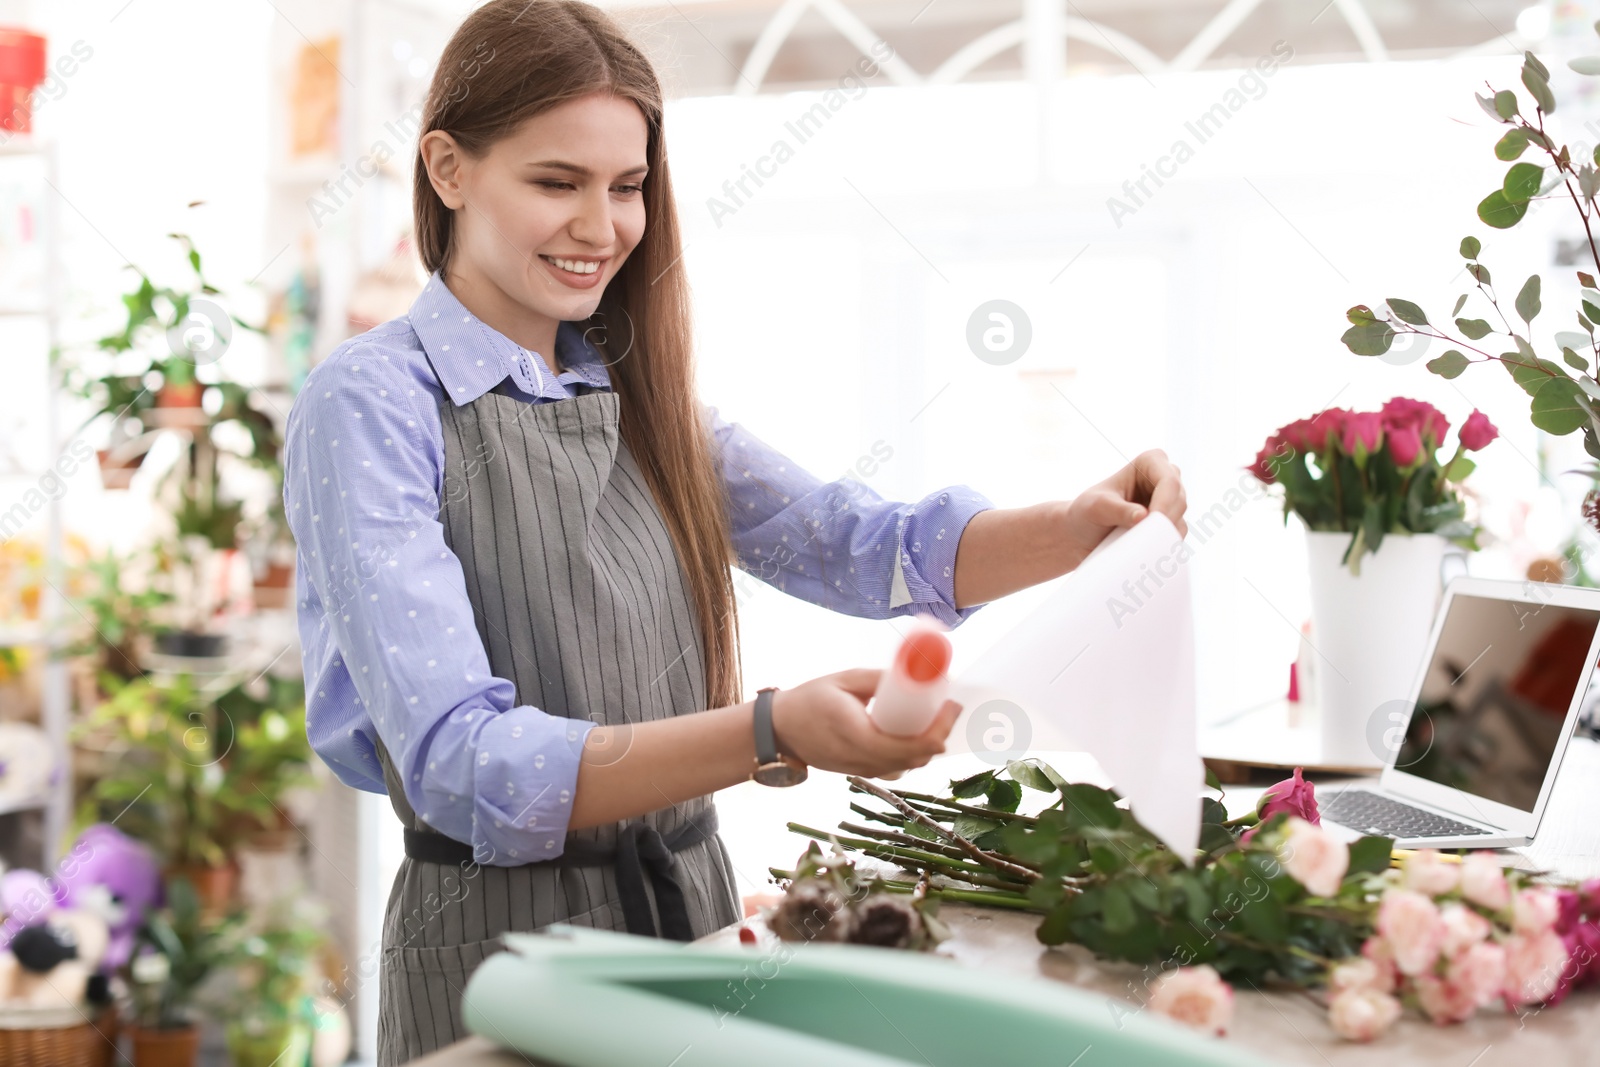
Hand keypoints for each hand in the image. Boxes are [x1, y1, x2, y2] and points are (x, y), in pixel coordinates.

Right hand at [769, 669, 960, 777]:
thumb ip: (878, 680)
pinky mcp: (859, 772)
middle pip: (916, 759)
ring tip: (933, 719)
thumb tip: (914, 676)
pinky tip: (913, 733)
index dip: (939, 728)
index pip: (912, 745)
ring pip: (907, 767)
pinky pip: (894, 768)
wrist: (777, 730)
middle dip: (939, 735)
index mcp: (858, 734)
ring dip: (926, 746)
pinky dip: (910, 753)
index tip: (951, 705)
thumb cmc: (808, 701)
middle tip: (947, 708)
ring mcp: (860, 769)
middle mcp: (862, 759)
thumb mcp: (844, 680)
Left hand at [1060, 449, 1186, 568]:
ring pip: (1179, 519)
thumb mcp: (1096, 508)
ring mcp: (1169, 501)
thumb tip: (1143, 517)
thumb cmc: (1086, 513)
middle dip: (1165, 520)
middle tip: (1147, 539)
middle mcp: (1164, 478)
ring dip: (1164, 534)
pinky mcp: (1168, 523)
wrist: (1082, 534)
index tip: (1152, 521)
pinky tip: (1150, 551)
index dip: (1165, 502)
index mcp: (1149, 462)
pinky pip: (1175, 535)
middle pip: (1179, 500)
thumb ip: (1118, 510)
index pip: (1168, 480)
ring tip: (1142, 546)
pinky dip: (1165, 544)